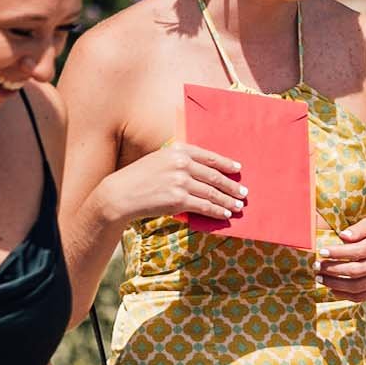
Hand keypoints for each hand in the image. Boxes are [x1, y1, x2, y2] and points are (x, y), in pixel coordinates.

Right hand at [98, 143, 244, 224]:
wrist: (122, 194)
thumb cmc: (140, 178)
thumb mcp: (160, 159)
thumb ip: (180, 161)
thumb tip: (204, 172)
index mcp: (178, 150)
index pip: (208, 156)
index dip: (226, 164)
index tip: (238, 169)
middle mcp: (181, 164)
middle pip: (214, 176)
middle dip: (231, 185)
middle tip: (243, 192)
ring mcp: (180, 182)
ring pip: (212, 192)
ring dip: (227, 200)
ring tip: (237, 206)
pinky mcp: (179, 200)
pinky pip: (204, 206)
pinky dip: (217, 211)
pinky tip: (225, 214)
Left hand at [317, 219, 365, 301]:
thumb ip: (358, 229)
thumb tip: (342, 237)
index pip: (358, 251)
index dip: (338, 253)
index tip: (321, 251)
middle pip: (356, 271)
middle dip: (333, 270)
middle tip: (317, 266)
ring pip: (356, 287)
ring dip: (335, 284)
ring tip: (320, 278)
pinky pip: (360, 297)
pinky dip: (343, 295)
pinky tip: (331, 288)